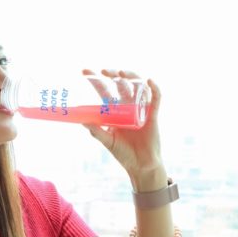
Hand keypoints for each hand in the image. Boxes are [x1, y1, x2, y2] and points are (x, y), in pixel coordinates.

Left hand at [81, 69, 164, 185]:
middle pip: (121, 85)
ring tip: (121, 72)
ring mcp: (141, 109)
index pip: (105, 92)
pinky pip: (155, 99)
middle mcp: (128, 107)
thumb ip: (97, 131)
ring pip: (137, 87)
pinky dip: (154, 89)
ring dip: (131, 77)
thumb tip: (82, 121)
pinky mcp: (153, 115)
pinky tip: (148, 81)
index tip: (85, 71)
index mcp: (115, 111)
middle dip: (112, 75)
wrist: (141, 165)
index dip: (96, 81)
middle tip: (103, 71)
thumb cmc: (124, 153)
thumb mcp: (108, 141)